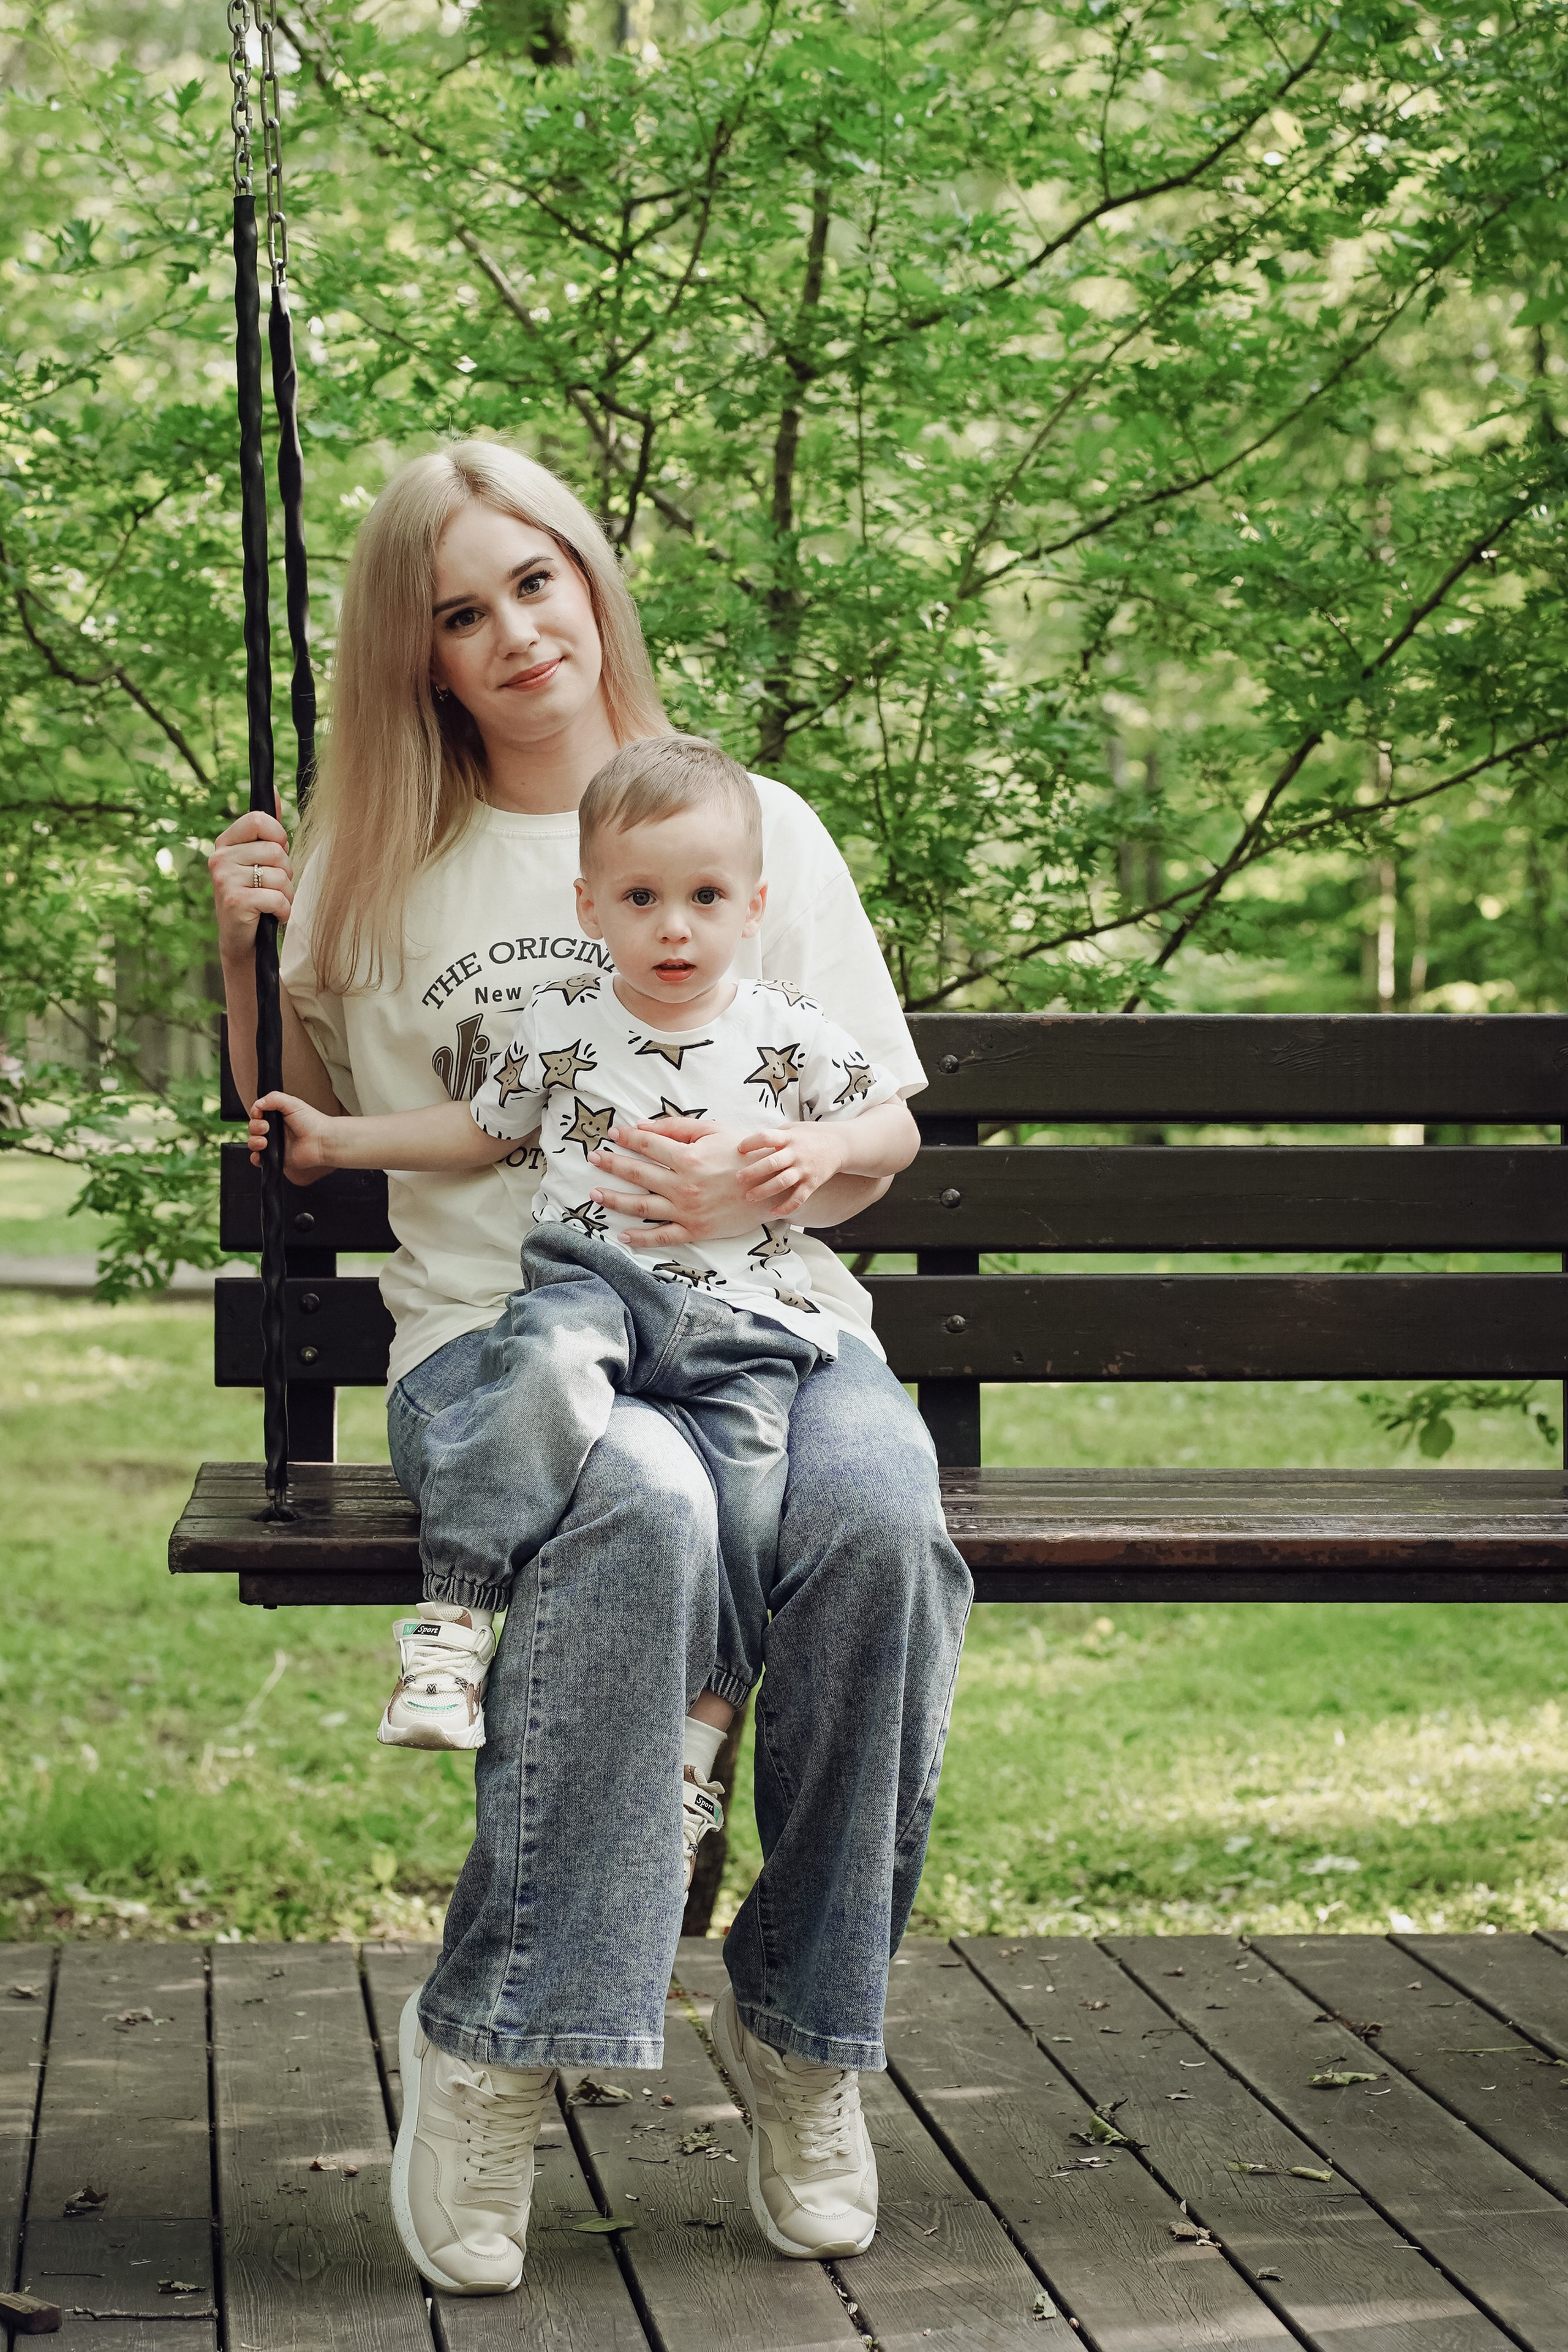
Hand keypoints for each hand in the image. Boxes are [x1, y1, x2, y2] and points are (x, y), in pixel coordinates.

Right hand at [210, 806, 292, 965]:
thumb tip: (274, 789)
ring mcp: (224, 878)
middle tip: (273, 887)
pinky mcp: (233, 901)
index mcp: (226, 843)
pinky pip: (276, 897)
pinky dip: (283, 911)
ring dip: (286, 894)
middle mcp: (219, 857)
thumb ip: (267, 829)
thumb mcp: (259, 860)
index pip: (260, 819)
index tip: (278, 853)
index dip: (279, 836)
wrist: (242, 941)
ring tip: (272, 904)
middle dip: (286, 872)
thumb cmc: (256, 897)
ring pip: (279, 875)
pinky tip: (273, 916)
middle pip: (276, 851)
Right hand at [249, 1090, 335, 1185]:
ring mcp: (274, 1145)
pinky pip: (258, 1159)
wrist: (321, 1141)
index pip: (257, 1114)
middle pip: (253, 1128)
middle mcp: (275, 1130)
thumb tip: (258, 1104)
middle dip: (255, 1127)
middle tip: (266, 1127)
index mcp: (277, 1116)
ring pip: (253, 1143)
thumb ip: (273, 1098)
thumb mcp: (292, 1103)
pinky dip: (257, 1157)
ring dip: (254, 1141)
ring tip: (265, 1141)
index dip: (255, 1114)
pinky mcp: (275, 1158)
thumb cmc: (312, 1122)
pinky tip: (263, 1152)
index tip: (260, 1113)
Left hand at [587, 1116, 757, 1248]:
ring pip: (641, 1206)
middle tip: (593, 1158)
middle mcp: (683, 1185)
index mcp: (688, 1158)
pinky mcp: (695, 1230)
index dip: (627, 1137)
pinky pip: (662, 1235)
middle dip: (611, 1164)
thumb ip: (677, 1127)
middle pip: (637, 1173)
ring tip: (595, 1194)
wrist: (772, 1186)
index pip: (647, 1145)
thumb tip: (643, 1125)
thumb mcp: (713, 1131)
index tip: (611, 1133)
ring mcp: (687, 1210)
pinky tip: (622, 1236)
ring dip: (615, 1199)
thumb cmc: (743, 1154)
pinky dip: (640, 1238)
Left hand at [735, 1124, 847, 1218]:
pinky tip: (773, 1212)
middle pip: (771, 1163)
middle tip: (737, 1178)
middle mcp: (796, 1154)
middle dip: (753, 1172)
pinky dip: (786, 1207)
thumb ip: (774, 1136)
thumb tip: (749, 1143)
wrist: (840, 1144)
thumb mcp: (792, 1128)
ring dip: (764, 1191)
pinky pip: (798, 1198)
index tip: (739, 1149)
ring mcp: (804, 1170)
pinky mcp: (812, 1183)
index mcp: (789, 1138)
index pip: (767, 1137)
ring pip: (782, 1183)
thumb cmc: (811, 1135)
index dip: (751, 1143)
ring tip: (749, 1196)